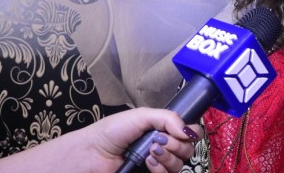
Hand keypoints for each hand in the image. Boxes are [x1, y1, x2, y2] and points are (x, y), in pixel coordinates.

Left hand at [87, 107, 202, 172]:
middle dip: (177, 145)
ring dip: (167, 157)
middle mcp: (164, 147)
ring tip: (150, 152)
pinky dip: (160, 169)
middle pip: (188, 149)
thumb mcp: (142, 116)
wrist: (92, 153)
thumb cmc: (112, 131)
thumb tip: (189, 130)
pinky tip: (147, 162)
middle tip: (160, 141)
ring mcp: (158, 163)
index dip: (191, 133)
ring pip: (180, 164)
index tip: (182, 132)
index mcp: (163, 130)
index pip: (190, 133)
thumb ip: (168, 118)